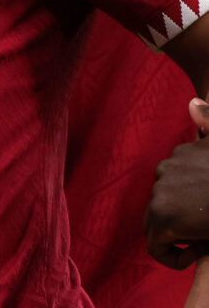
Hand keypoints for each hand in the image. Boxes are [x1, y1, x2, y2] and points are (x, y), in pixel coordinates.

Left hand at [147, 107, 208, 267]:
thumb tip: (191, 102)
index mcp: (181, 155)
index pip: (171, 184)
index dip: (187, 204)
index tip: (207, 215)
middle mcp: (165, 169)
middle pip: (161, 203)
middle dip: (180, 220)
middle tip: (206, 231)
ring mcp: (160, 193)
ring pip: (155, 223)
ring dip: (176, 236)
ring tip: (203, 243)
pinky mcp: (162, 219)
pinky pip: (154, 245)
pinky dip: (171, 255)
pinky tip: (194, 256)